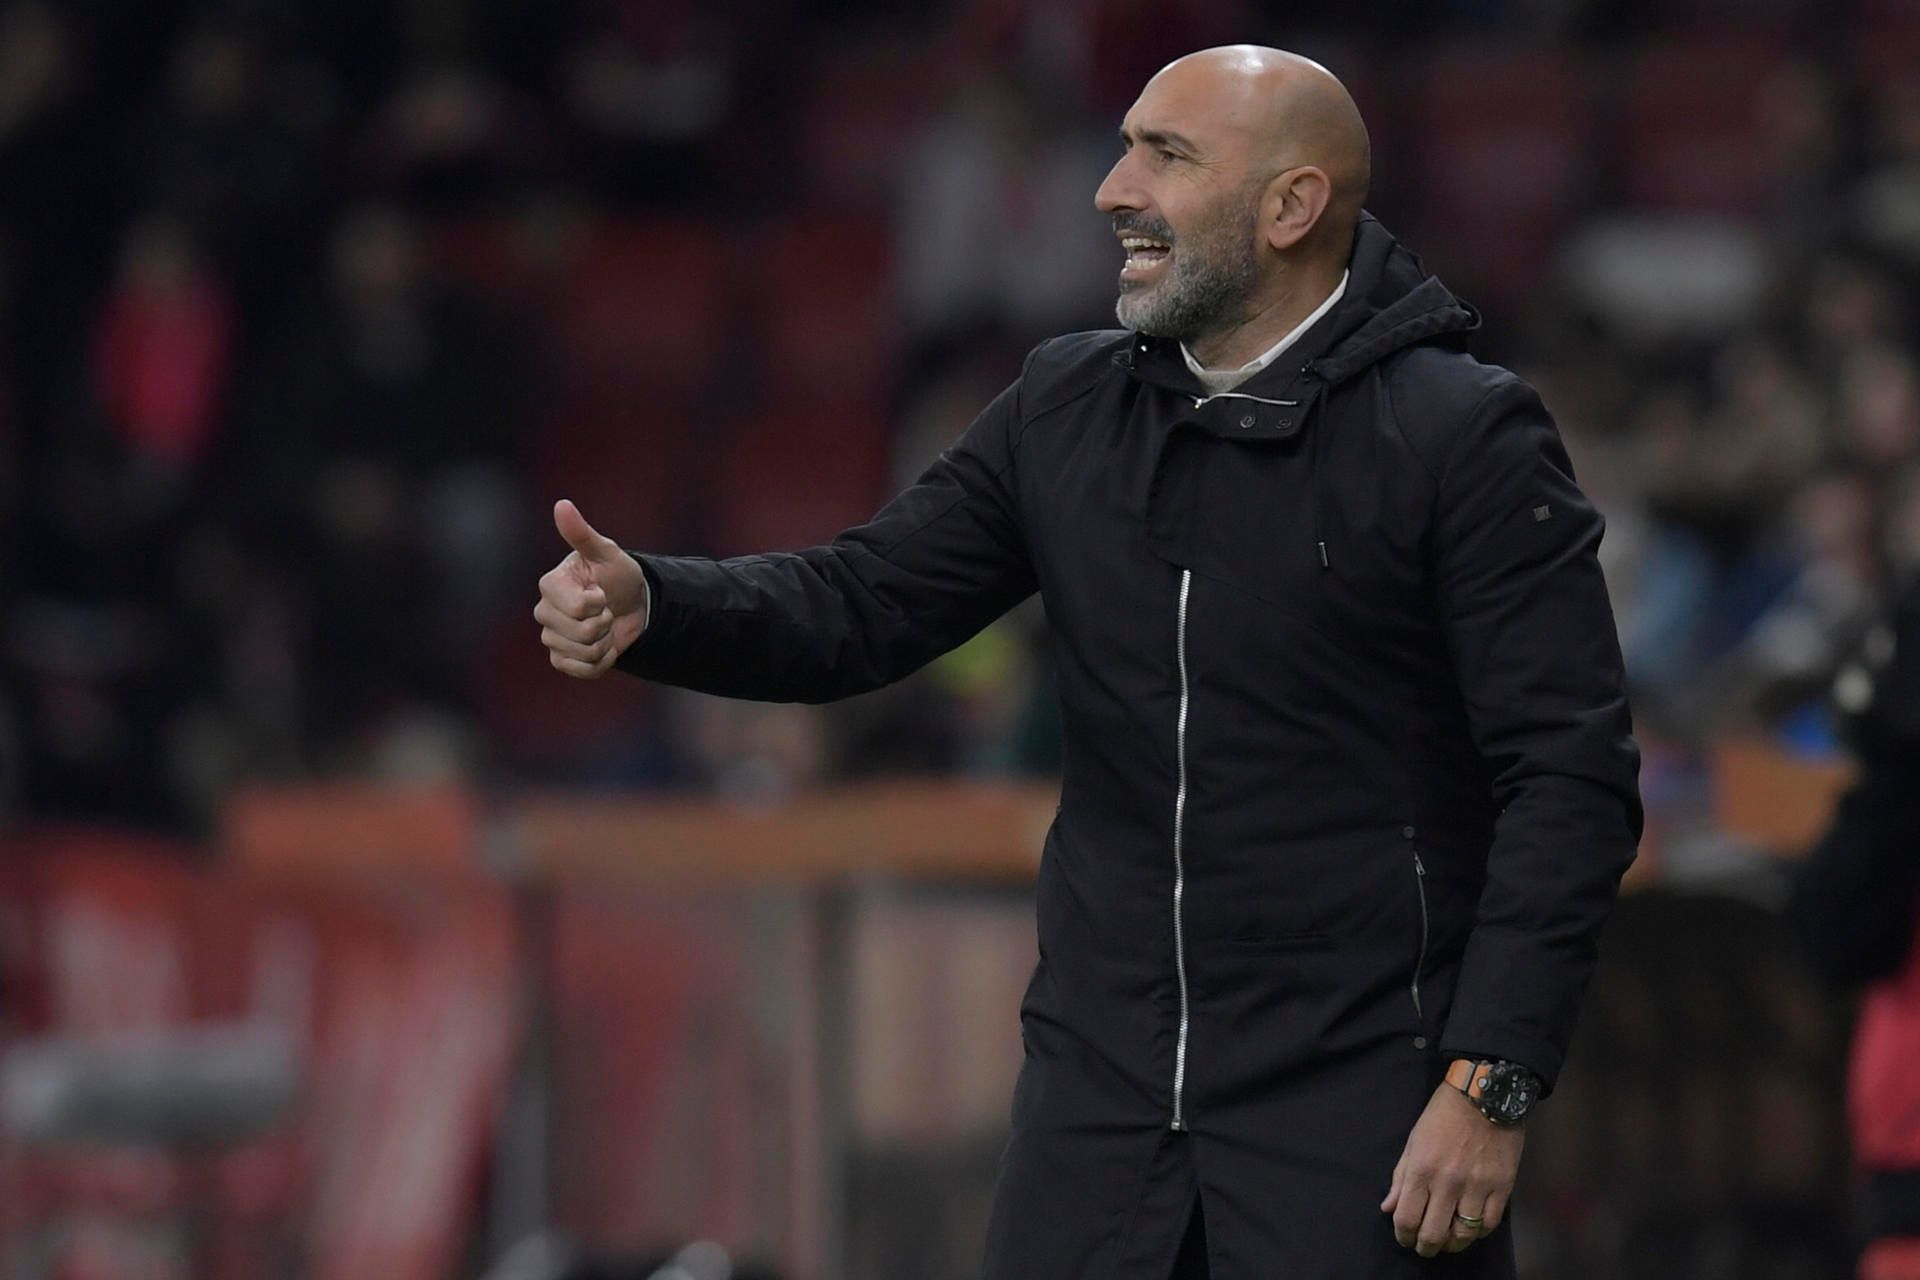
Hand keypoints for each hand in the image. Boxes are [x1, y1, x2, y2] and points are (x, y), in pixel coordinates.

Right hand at [535, 499, 648, 678]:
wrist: (632, 605)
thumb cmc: (617, 574)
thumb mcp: (606, 552)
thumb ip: (582, 534)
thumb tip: (562, 504)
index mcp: (550, 585)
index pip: (578, 607)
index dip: (599, 603)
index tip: (602, 591)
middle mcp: (544, 611)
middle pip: (581, 632)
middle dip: (605, 623)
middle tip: (606, 608)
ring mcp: (551, 637)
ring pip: (583, 652)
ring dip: (605, 641)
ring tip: (604, 625)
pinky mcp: (561, 659)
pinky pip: (583, 670)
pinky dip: (602, 661)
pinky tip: (603, 645)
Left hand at [1381, 1083, 1524, 1256]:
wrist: (1485, 1095)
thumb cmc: (1443, 1115)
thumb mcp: (1414, 1141)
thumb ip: (1400, 1177)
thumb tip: (1388, 1207)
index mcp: (1422, 1169)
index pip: (1406, 1217)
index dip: (1403, 1235)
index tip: (1405, 1238)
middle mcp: (1448, 1183)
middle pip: (1433, 1233)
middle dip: (1426, 1247)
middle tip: (1425, 1248)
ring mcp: (1477, 1186)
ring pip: (1464, 1234)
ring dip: (1453, 1244)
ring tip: (1448, 1242)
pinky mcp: (1502, 1186)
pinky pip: (1490, 1223)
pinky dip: (1479, 1232)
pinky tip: (1471, 1228)